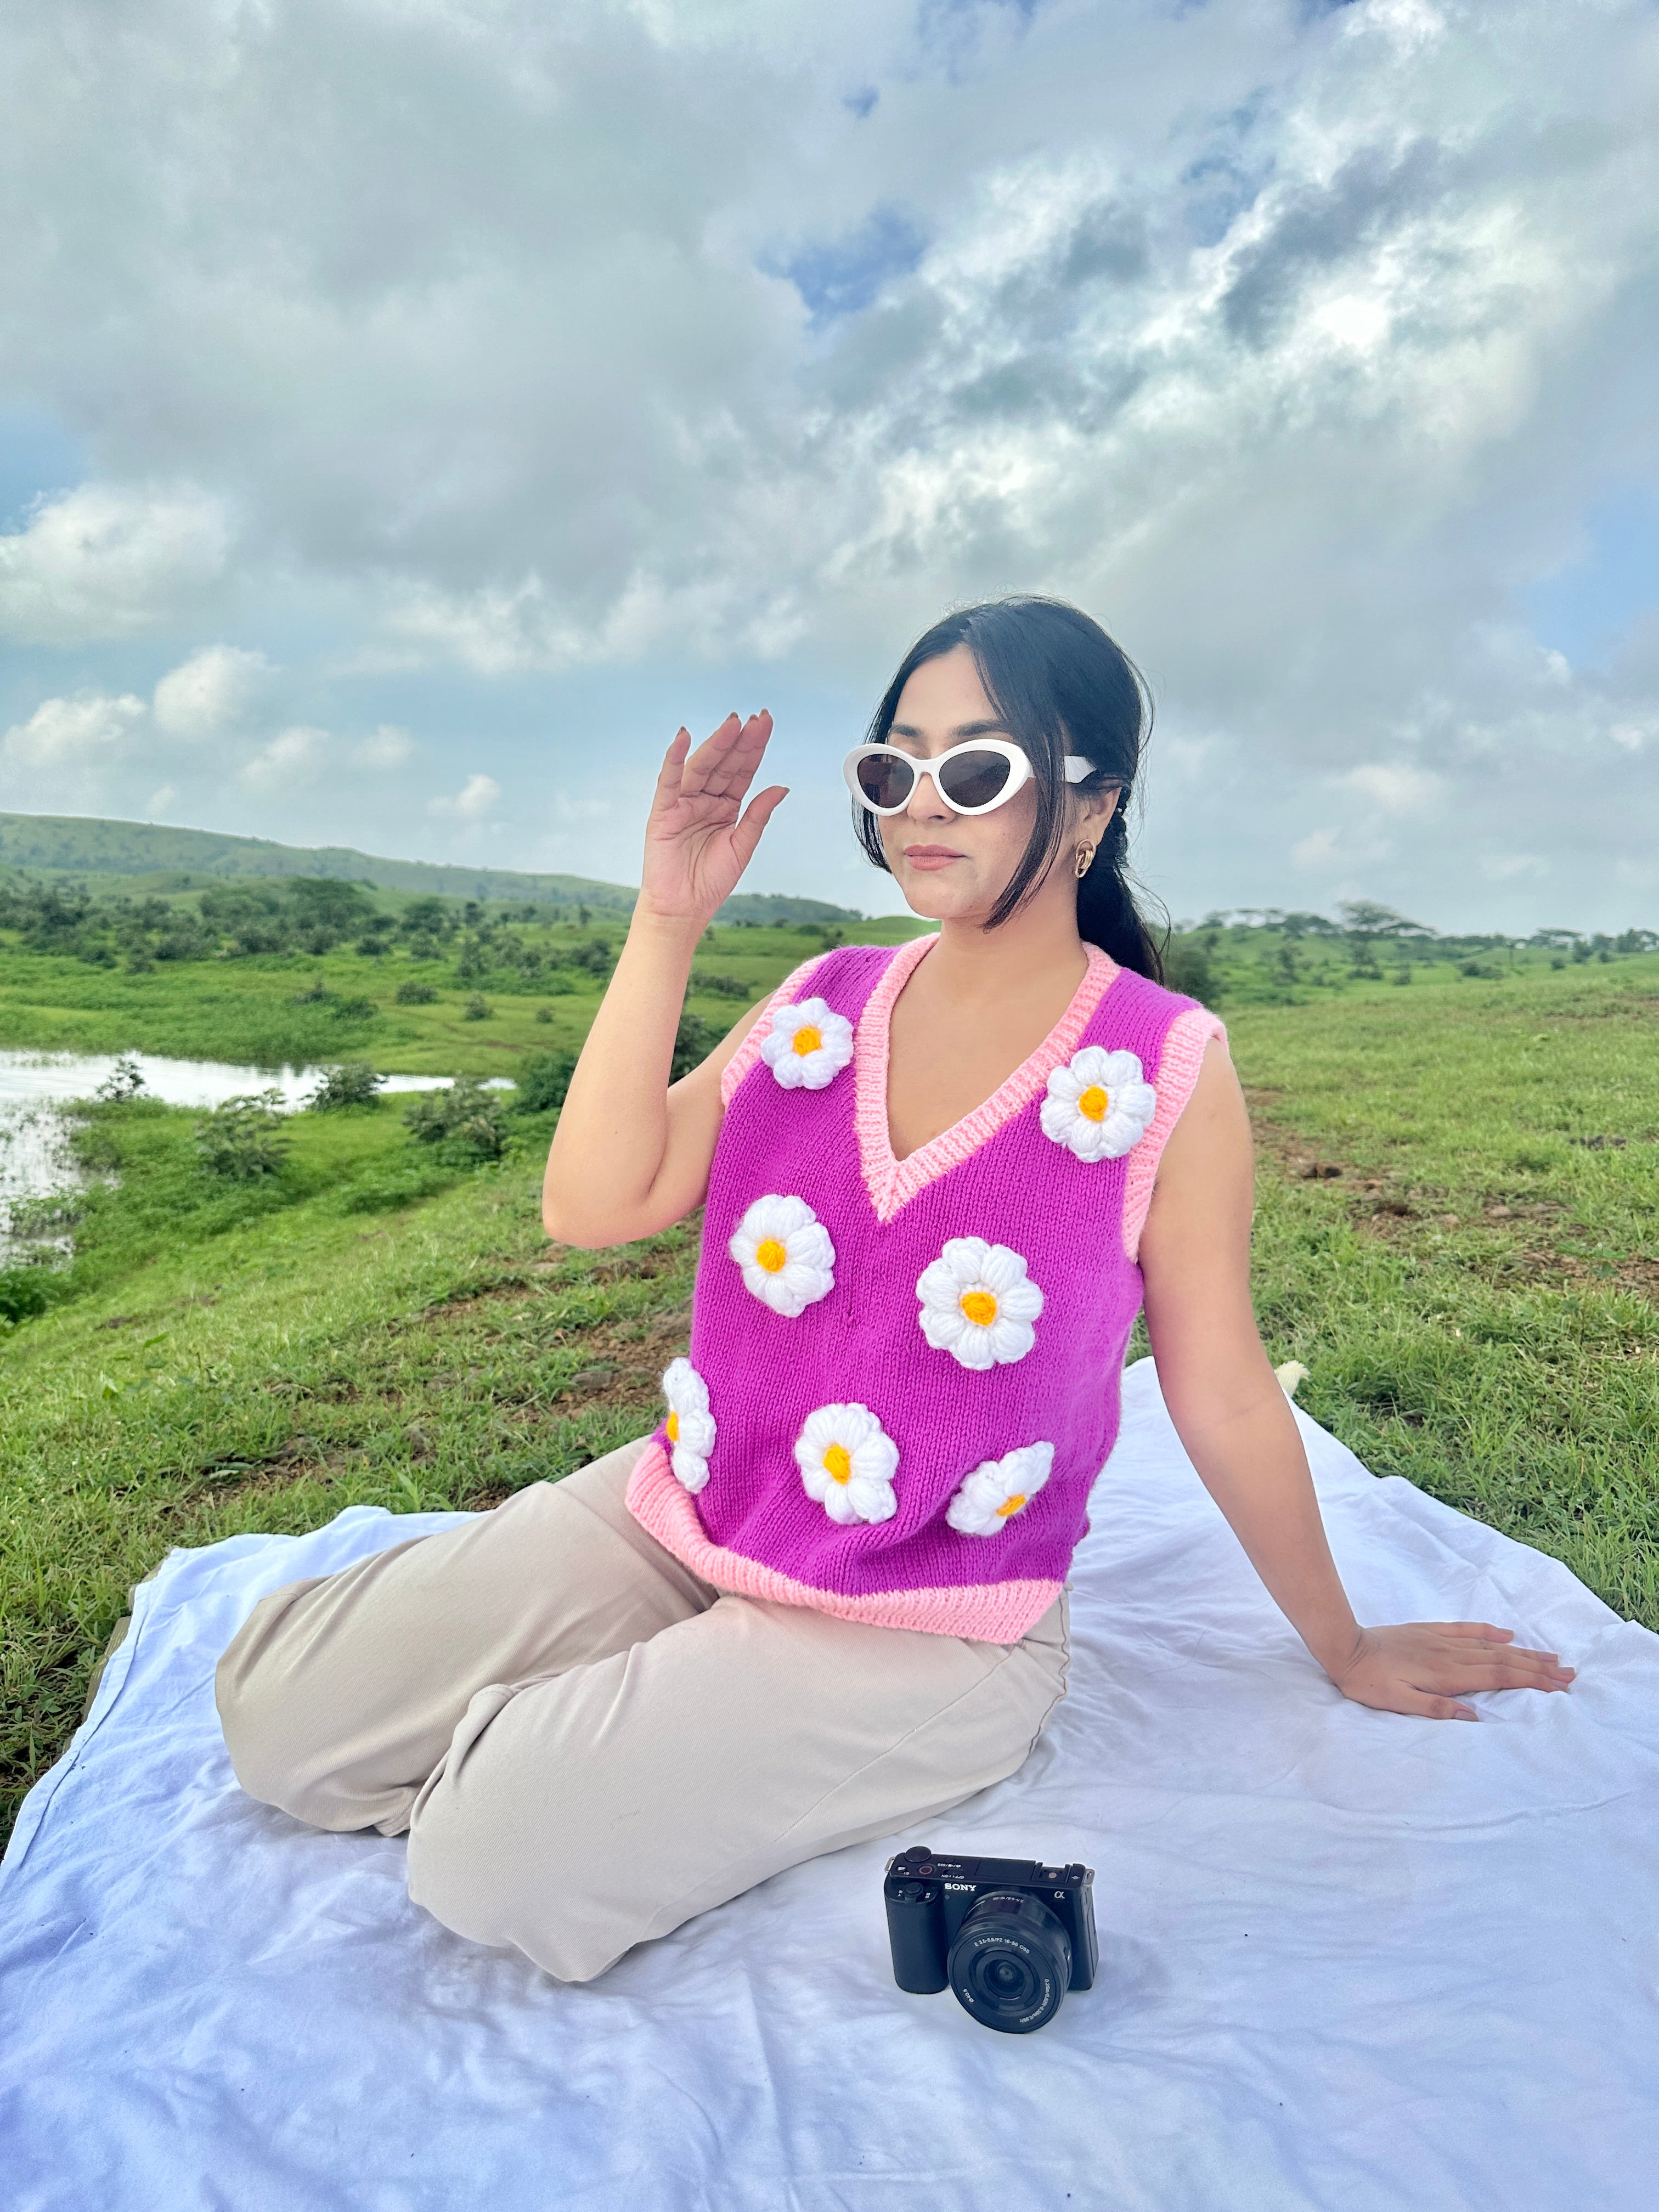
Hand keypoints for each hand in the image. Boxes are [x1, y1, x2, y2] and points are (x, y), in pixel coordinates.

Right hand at [637, 712, 786, 924]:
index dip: (754, 748)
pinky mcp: (662, 813)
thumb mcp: (742, 846)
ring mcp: (682, 804)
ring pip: (701, 767)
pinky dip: (674, 759)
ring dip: (715, 744)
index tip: (766, 723)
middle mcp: (704, 800)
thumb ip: (758, 815)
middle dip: (740, 741)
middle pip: (724, 764)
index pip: (742, 771)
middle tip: (756, 718)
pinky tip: (683, 737)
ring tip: (732, 724)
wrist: (684, 910)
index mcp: (725, 806)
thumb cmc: (710, 882)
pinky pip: (669, 782)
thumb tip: (781, 787)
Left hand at [1327, 1622, 1574, 1720]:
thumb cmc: (1369, 1683)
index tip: (1559, 1686)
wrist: (1346, 1648)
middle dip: (1538, 1668)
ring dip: (1522, 1652)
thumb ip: (1436, 1709)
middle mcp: (1450, 1655)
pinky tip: (1506, 1634)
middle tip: (1569, 1673)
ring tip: (1549, 1656)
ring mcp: (1442, 1641)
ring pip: (1491, 1646)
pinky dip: (1489, 1631)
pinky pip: (1466, 1630)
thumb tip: (1474, 1718)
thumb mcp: (1398, 1703)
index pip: (1499, 1678)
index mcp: (1447, 1675)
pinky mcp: (1430, 1632)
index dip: (1531, 1681)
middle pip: (1503, 1661)